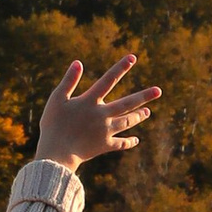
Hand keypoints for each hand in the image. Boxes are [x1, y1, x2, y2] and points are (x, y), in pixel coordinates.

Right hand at [37, 52, 159, 169]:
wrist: (56, 153)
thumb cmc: (53, 124)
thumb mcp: (57, 99)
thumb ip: (68, 81)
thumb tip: (78, 62)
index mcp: (90, 101)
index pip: (108, 80)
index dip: (121, 68)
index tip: (133, 57)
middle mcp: (101, 114)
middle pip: (127, 103)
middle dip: (144, 96)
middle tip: (158, 91)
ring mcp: (105, 131)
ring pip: (127, 121)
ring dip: (138, 116)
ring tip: (147, 112)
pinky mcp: (104, 146)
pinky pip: (121, 143)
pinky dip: (129, 141)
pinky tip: (136, 139)